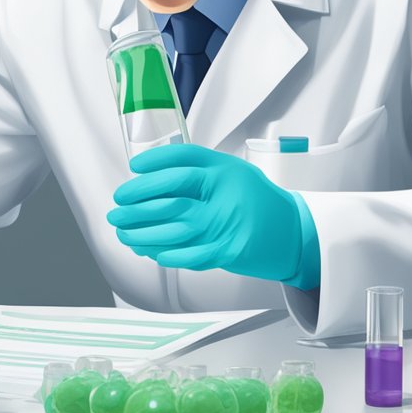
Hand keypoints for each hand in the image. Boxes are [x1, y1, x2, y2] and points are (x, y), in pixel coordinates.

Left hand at [106, 144, 315, 284]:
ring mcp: (228, 222)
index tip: (134, 169)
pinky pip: (189, 254)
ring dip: (141, 231)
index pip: (183, 158)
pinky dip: (165, 253)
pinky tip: (150, 251)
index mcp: (225, 169)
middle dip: (137, 199)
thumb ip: (200, 175)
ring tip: (124, 231)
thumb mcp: (233, 176)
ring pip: (173, 226)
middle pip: (171, 192)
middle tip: (118, 205)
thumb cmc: (259, 204)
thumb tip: (151, 181)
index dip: (154, 162)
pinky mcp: (229, 250)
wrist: (293, 234)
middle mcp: (225, 192)